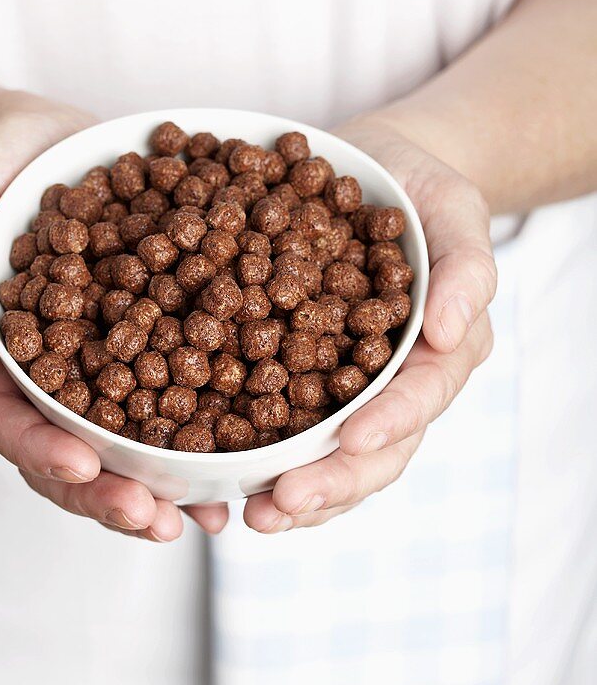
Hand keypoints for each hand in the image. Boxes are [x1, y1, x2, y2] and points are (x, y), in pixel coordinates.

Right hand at [0, 99, 226, 539]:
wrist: (43, 143)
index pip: (2, 417)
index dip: (39, 449)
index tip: (84, 468)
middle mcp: (44, 373)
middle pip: (66, 450)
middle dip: (109, 494)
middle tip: (156, 521)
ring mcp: (95, 364)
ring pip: (122, 441)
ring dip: (161, 485)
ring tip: (206, 517)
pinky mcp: (142, 340)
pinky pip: (168, 392)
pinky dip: (202, 429)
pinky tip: (244, 455)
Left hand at [243, 118, 496, 532]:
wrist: (381, 171)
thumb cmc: (426, 193)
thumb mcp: (456, 211)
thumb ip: (465, 269)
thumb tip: (452, 332)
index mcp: (437, 352)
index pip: (418, 398)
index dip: (389, 423)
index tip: (351, 441)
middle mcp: (391, 382)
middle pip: (370, 449)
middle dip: (329, 483)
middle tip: (280, 506)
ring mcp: (345, 383)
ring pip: (325, 451)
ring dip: (291, 488)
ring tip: (250, 513)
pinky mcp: (300, 369)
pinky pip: (282, 417)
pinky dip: (256, 448)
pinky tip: (219, 468)